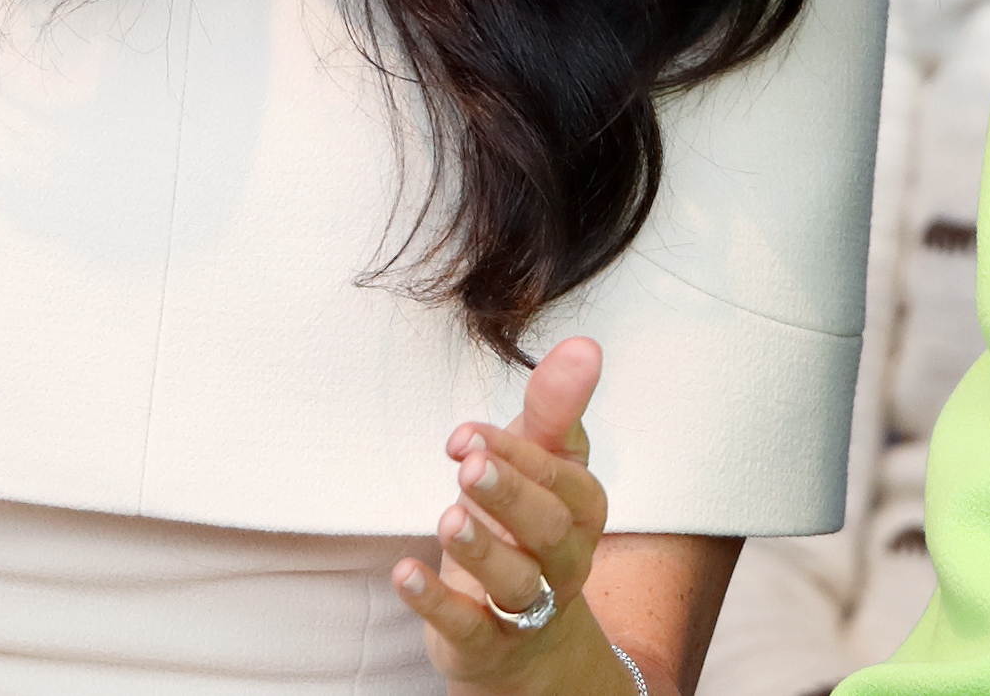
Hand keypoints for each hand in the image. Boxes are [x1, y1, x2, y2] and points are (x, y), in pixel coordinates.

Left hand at [396, 338, 624, 694]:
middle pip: (549, 530)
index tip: (465, 434)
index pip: (560, 479)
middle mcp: (565, 561)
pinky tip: (405, 574)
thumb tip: (584, 345)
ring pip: (516, 582)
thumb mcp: (541, 463)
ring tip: (449, 519)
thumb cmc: (528, 527)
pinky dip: (435, 602)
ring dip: (482, 549)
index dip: (516, 454)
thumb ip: (555, 408)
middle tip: (469, 467)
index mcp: (583, 509)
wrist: (528, 638)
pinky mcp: (486, 644)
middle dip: (511, 495)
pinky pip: (467, 627)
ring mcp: (528, 608)